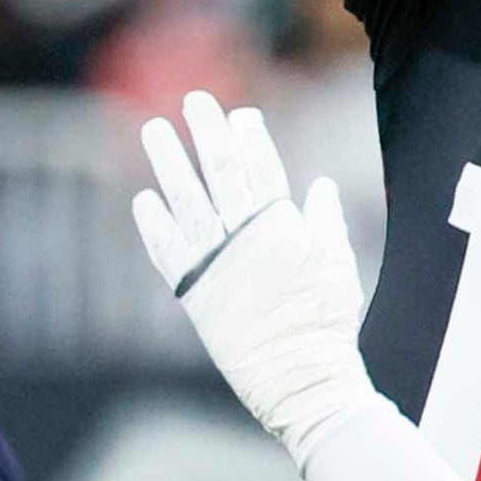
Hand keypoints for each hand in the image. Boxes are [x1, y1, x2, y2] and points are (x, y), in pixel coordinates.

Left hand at [132, 92, 375, 461]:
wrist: (301, 379)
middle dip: (209, 133)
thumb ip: (324, 222)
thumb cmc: (326, 325)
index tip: (238, 114)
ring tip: (153, 130)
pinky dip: (154, 224)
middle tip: (195, 100)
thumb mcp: (338, 266)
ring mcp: (216, 264)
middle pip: (222, 172)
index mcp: (283, 228)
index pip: (263, 169)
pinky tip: (142, 198)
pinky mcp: (194, 293)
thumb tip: (320, 185)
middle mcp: (245, 238)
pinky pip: (167, 251)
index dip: (249, 138)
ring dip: (170, 163)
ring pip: (187, 200)